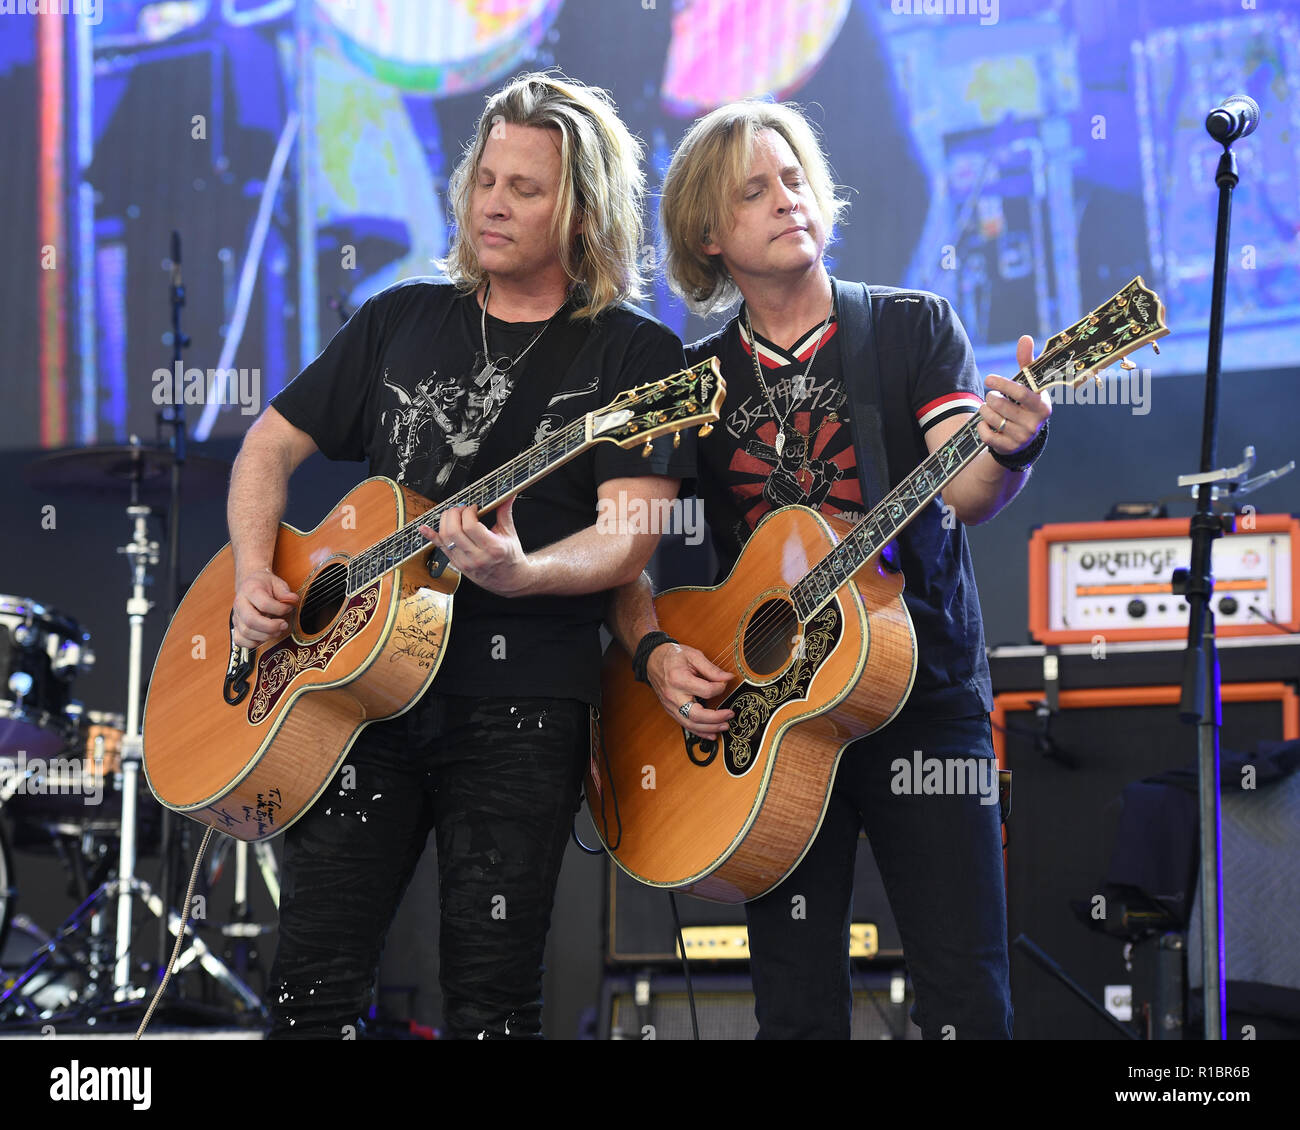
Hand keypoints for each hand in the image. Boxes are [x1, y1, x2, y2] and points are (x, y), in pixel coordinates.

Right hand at [233, 567, 298, 648]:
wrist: (249, 584)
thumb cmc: (264, 584)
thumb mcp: (276, 582)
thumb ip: (285, 592)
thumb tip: (293, 600)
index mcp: (250, 590)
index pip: (264, 604)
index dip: (280, 609)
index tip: (289, 608)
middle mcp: (240, 604)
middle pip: (251, 621)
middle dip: (271, 627)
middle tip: (284, 625)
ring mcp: (237, 616)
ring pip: (246, 632)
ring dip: (265, 636)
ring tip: (278, 630)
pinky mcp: (236, 627)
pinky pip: (240, 640)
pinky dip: (253, 643)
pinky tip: (265, 636)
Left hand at [419, 496, 533, 596]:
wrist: (510, 580)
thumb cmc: (510, 557)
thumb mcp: (510, 534)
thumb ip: (505, 512)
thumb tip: (508, 495)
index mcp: (493, 547)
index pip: (471, 526)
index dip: (468, 512)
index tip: (473, 507)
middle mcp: (477, 557)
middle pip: (454, 531)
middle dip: (454, 514)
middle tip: (461, 509)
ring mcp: (465, 562)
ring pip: (445, 538)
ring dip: (445, 521)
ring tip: (453, 515)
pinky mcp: (458, 565)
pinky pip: (441, 549)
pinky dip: (431, 537)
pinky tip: (424, 528)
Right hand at [646, 641, 734, 738]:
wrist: (653, 660)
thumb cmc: (673, 656)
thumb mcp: (693, 655)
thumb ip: (711, 669)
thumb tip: (728, 678)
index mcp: (679, 679)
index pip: (705, 690)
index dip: (719, 688)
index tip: (724, 684)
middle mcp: (673, 695)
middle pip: (696, 715)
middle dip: (716, 718)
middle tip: (730, 714)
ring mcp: (670, 705)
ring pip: (690, 724)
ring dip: (709, 728)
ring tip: (724, 726)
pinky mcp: (670, 710)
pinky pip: (685, 725)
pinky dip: (699, 731)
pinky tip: (711, 734)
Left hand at [979, 334, 1050, 458]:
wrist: (1024, 437)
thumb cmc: (1025, 403)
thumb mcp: (1028, 385)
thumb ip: (1026, 362)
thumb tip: (1025, 338)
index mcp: (1042, 406)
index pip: (1021, 392)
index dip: (1003, 384)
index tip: (988, 378)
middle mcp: (1035, 424)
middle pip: (1001, 405)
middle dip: (991, 398)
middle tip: (991, 396)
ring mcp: (1022, 438)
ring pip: (992, 418)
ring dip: (985, 411)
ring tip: (989, 409)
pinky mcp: (1008, 448)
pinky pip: (986, 434)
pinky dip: (982, 426)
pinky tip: (987, 423)